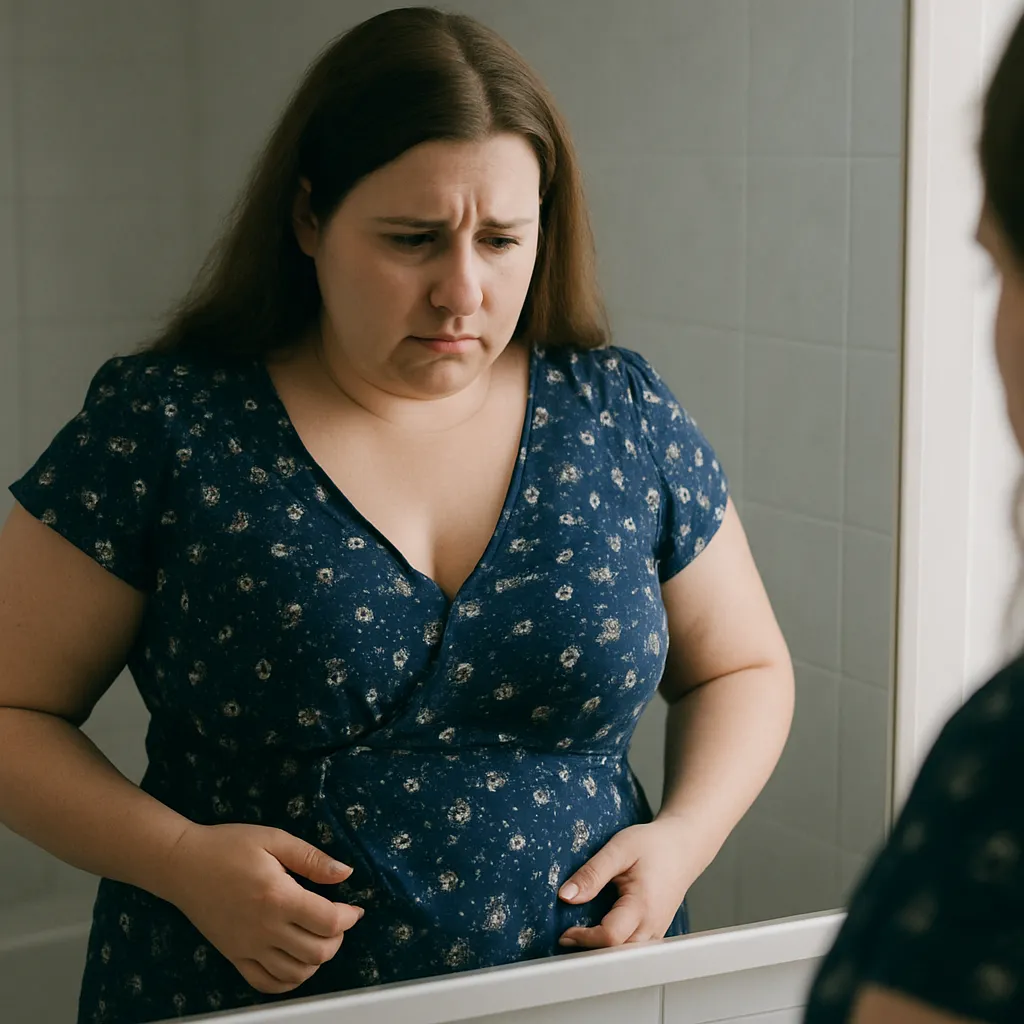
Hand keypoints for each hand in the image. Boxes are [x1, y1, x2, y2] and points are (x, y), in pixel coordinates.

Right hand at [164, 823, 364, 993]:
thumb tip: (345, 873)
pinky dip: (288, 981)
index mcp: (278, 897)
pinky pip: (265, 984)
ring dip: (316, 961)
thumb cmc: (229, 846)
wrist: (183, 864)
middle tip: (337, 921)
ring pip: (295, 974)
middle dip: (338, 939)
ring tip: (319, 938)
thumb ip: (311, 859)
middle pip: (317, 952)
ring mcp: (248, 947)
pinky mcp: (234, 956)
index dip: (349, 917)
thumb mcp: (274, 839)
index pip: (328, 921)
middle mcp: (265, 929)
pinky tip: (295, 961)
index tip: (355, 908)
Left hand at [557, 817, 698, 948]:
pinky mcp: (655, 931)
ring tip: (582, 934)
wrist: (683, 846)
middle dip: (591, 950)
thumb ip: (592, 873)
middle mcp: (652, 925)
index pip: (610, 937)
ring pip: (626, 955)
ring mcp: (656, 931)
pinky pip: (634, 947)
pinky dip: (615, 945)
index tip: (566, 931)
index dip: (584, 938)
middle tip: (569, 936)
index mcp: (643, 906)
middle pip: (618, 954)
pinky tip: (601, 930)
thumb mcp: (619, 849)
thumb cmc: (655, 845)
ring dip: (603, 950)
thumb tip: (566, 896)